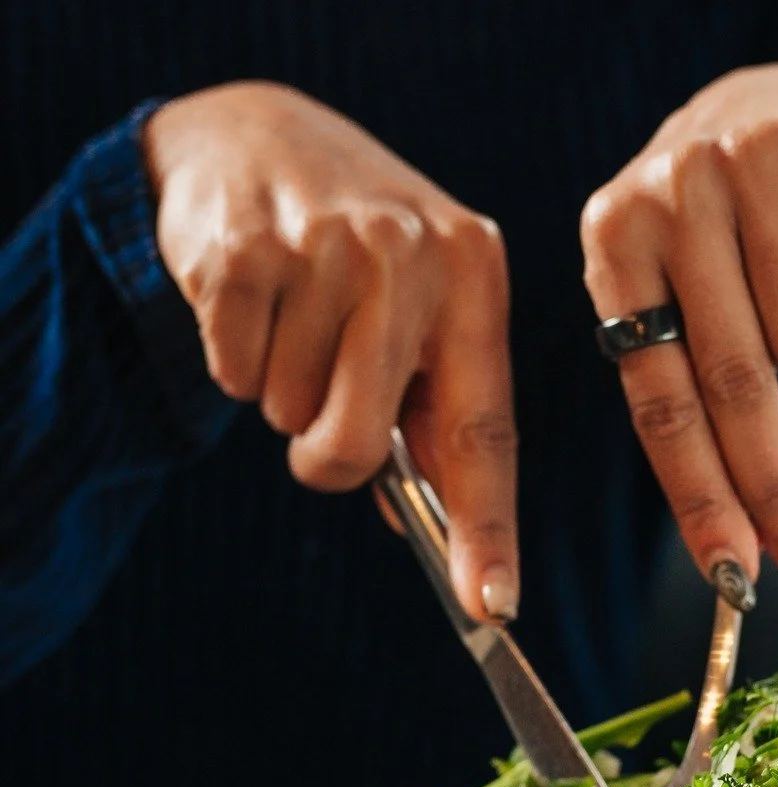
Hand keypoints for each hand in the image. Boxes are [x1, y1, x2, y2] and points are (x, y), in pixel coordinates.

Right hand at [144, 82, 517, 620]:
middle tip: (318, 418)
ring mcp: (326, 243)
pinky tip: (251, 300)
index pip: (485, 431)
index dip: (488, 530)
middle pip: (357, 443)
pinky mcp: (244, 245)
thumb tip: (431, 534)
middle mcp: (410, 254)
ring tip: (292, 320)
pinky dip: (233, 360)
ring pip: (287, 411)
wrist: (257, 136)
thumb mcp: (421, 313)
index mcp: (474, 275)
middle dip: (326, 458)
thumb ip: (433, 417)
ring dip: (279, 392)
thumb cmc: (359, 258)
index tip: (492, 607)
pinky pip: (232, 373)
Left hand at [580, 62, 777, 593]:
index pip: (660, 406)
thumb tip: (742, 551)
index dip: (702, 501)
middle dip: (772, 486)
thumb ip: (690, 398)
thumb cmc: (718, 238)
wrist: (773, 103)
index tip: (735, 577)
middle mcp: (660, 200)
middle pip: (733, 385)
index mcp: (610, 251)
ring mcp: (733, 161)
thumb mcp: (673, 297)